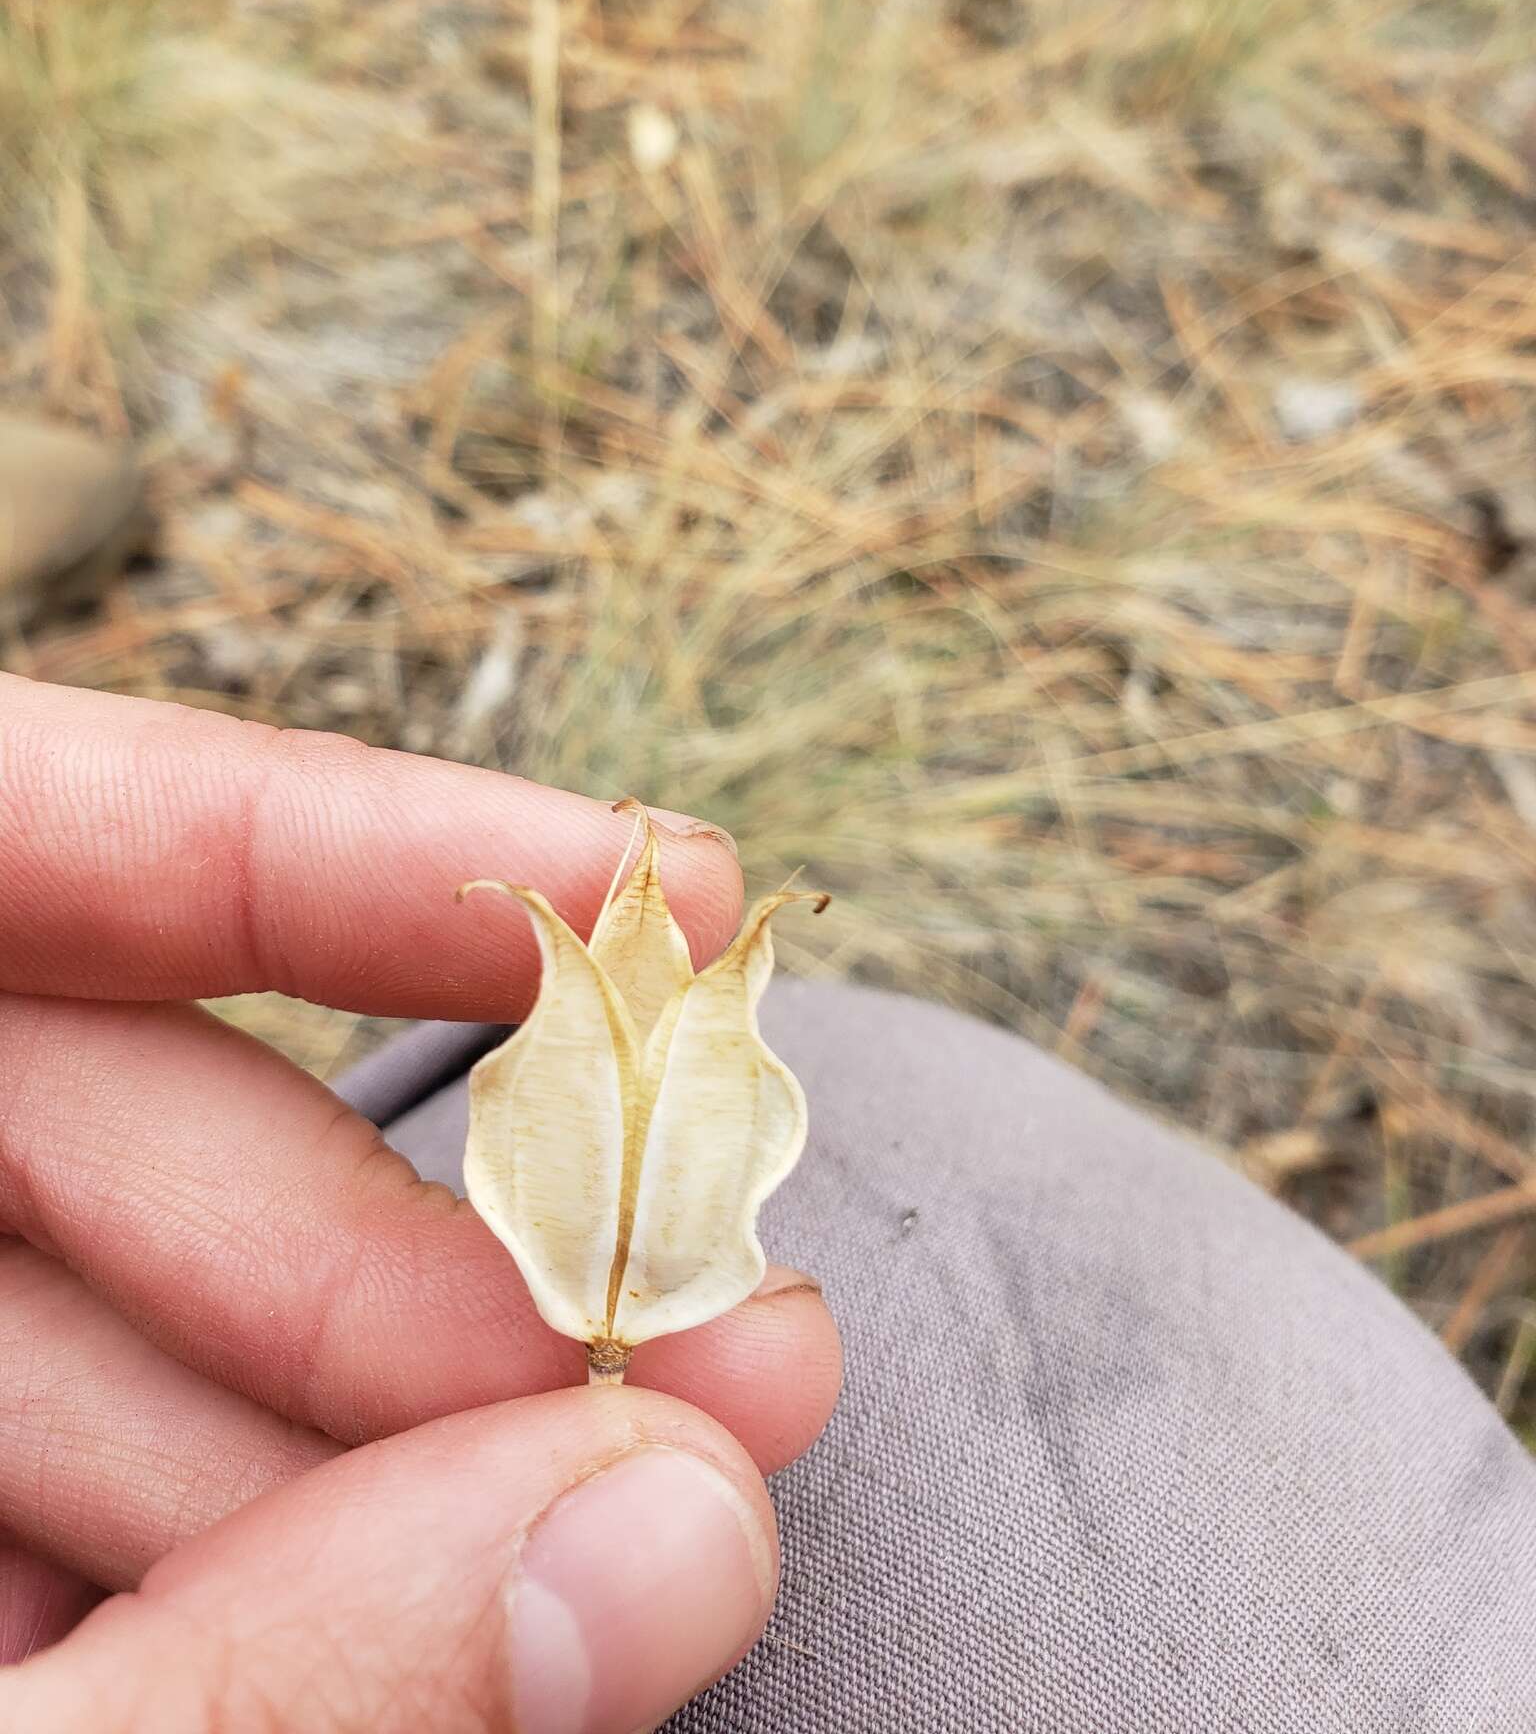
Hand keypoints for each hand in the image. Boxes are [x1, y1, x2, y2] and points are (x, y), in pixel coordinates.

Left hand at [0, 675, 840, 1730]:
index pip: (7, 835)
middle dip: (438, 1225)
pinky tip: (449, 1610)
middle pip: (118, 1103)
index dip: (317, 836)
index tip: (625, 876)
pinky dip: (289, 1544)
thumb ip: (275, 1672)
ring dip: (404, 1417)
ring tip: (635, 1510)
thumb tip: (673, 1529)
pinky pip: (105, 1484)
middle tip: (710, 1334)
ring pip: (138, 1312)